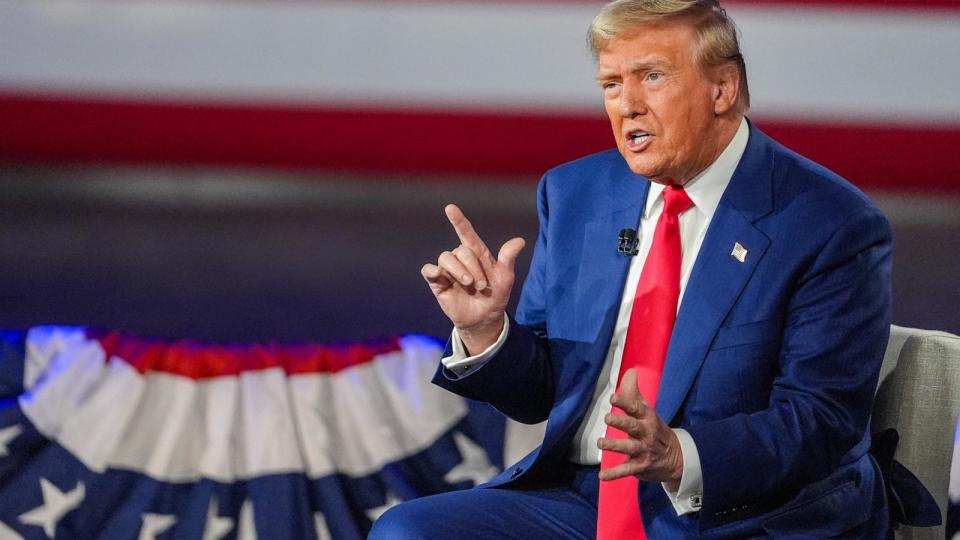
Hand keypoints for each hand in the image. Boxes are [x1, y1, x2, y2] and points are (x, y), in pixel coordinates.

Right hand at [421, 204, 524, 353]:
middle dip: (473, 268)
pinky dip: (432, 270)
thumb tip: (520, 241)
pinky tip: (438, 274)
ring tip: (469, 284)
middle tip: (482, 286)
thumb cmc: (496, 296)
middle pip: (461, 251)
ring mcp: (448, 270)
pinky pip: (428, 270)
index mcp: (477, 253)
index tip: (450, 208)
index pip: (466, 232)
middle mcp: (461, 258)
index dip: (458, 220)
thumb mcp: (505, 278)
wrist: (485, 318)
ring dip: (458, 271)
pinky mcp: (437, 282)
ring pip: (445, 258)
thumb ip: (508, 258)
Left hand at [598, 368, 683, 485]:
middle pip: (633, 426)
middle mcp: (646, 433)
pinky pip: (627, 470)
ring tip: (600, 442)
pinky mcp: (641, 466)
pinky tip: (602, 476)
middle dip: (621, 422)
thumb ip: (634, 392)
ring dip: (615, 445)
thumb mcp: (647, 410)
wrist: (676, 457)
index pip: (636, 407)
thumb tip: (631, 370)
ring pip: (629, 448)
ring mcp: (644, 450)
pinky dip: (614, 474)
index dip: (625, 401)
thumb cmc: (653, 429)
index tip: (613, 398)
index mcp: (647, 417)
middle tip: (608, 418)